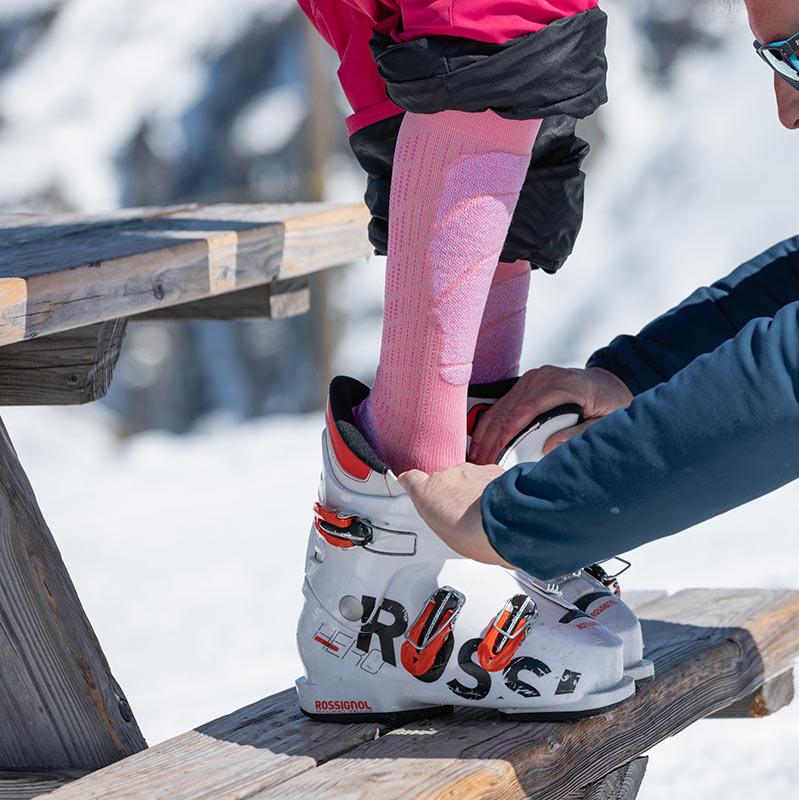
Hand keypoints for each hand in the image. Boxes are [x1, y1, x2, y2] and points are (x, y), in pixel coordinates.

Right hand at [398, 463, 513, 567]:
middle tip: (459, 515)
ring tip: (480, 514)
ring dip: (470, 492)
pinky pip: (486, 478)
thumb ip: (441, 519)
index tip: (410, 483)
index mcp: (427, 492)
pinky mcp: (491, 470)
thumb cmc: (471, 533)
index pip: (411, 479)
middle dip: (450, 495)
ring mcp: (469, 471)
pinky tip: (495, 505)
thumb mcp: (443, 535)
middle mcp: (446, 476)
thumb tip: (446, 522)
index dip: (412, 482)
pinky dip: (489, 489)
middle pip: (443, 481)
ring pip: (466, 479)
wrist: (501, 521)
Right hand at [468, 366, 632, 464]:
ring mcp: (534, 378)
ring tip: (476, 455)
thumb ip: (577, 434)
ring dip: (486, 432)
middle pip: (510, 408)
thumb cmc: (609, 403)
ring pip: (502, 406)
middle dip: (492, 437)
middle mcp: (545, 377)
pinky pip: (503, 402)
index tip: (498, 451)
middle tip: (481, 462)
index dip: (510, 431)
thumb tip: (548, 447)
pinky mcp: (527, 382)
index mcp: (565, 385)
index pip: (529, 408)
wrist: (610, 383)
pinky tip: (481, 439)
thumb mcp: (603, 423)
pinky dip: (491, 422)